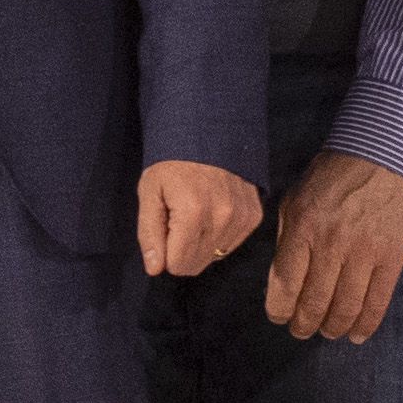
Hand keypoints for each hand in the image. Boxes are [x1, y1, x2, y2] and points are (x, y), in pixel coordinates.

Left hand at [136, 158, 262, 279]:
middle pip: (196, 264)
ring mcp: (242, 217)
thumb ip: (149, 232)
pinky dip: (218, 235)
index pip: (178, 265)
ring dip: (200, 243)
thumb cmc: (171, 163)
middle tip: (177, 219)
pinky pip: (231, 245)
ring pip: (214, 257)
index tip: (164, 228)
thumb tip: (155, 269)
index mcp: (193, 213)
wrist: (208, 134)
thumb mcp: (149, 192)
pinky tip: (211, 212)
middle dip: (181, 250)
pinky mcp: (254, 216)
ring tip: (195, 212)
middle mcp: (223, 218)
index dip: (165, 252)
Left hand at [265, 151, 402, 343]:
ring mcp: (365, 253)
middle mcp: (332, 244)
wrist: (383, 155)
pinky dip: (366, 325)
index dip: (279, 310)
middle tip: (301, 331)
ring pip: (345, 308)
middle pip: (314, 303)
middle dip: (303, 325)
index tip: (278, 317)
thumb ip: (287, 238)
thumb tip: (281, 280)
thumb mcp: (296, 198)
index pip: (285, 284)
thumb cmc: (332, 175)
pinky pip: (378, 301)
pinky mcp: (392, 257)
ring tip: (327, 332)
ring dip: (333, 328)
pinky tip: (356, 335)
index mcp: (303, 227)